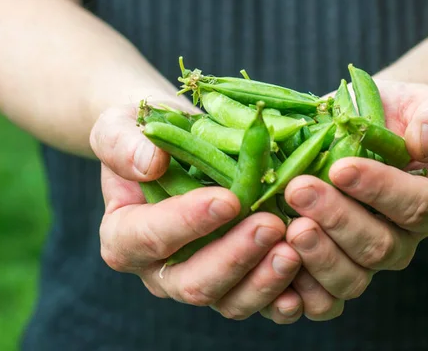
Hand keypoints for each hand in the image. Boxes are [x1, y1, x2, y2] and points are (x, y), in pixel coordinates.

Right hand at [90, 103, 303, 322]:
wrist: (180, 146)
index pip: (148, 237)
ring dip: (264, 280)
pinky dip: (284, 294)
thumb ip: (123, 144)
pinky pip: (261, 301)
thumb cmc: (149, 137)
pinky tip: (306, 273)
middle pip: (193, 282)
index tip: (226, 199)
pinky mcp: (238, 282)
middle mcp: (163, 269)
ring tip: (294, 250)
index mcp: (126, 236)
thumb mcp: (120, 126)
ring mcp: (204, 279)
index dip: (186, 222)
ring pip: (231, 300)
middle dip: (234, 257)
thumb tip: (150, 163)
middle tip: (271, 225)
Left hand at [280, 80, 427, 320]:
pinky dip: (298, 290)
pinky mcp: (331, 272)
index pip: (414, 205)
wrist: (362, 132)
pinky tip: (275, 263)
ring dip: (317, 255)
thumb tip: (427, 143)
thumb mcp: (420, 104)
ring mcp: (364, 261)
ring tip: (287, 226)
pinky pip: (322, 299)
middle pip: (378, 247)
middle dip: (337, 219)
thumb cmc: (392, 116)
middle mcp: (401, 240)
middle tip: (299, 190)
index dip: (379, 189)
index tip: (341, 166)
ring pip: (351, 278)